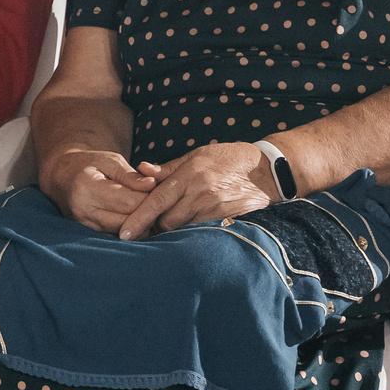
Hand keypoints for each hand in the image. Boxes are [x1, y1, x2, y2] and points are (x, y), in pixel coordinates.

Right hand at [44, 148, 155, 234]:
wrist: (62, 177)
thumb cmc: (89, 164)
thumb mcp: (110, 160)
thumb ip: (131, 175)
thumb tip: (153, 185)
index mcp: (87, 189)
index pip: (127, 202)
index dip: (148, 199)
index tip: (160, 191)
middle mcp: (83, 212)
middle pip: (126, 221)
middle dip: (147, 213)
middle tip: (160, 203)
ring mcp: (84, 227)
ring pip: (122, 233)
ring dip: (140, 225)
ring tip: (149, 210)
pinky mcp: (87, 235)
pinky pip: (115, 237)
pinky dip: (129, 230)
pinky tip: (137, 219)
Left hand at [117, 142, 278, 240]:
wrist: (265, 170)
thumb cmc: (226, 159)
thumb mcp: (196, 156)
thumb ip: (168, 168)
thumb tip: (141, 170)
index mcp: (189, 175)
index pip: (157, 200)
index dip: (139, 218)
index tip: (124, 234)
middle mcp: (200, 192)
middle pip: (167, 220)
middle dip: (156, 226)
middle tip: (150, 227)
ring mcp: (214, 207)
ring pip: (183, 228)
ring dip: (174, 230)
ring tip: (172, 226)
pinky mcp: (226, 218)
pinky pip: (201, 231)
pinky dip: (192, 232)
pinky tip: (192, 229)